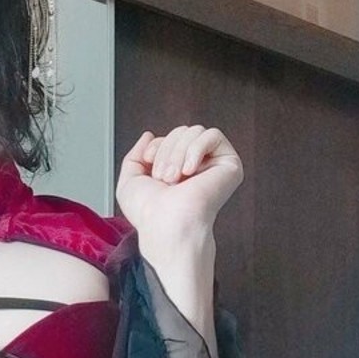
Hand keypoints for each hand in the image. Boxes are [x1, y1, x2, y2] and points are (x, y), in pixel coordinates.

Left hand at [116, 125, 242, 240]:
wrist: (164, 225)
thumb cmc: (148, 213)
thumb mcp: (129, 182)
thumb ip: (134, 156)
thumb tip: (149, 135)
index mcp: (177, 170)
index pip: (170, 138)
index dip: (157, 147)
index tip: (151, 168)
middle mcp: (196, 167)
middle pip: (181, 131)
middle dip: (167, 151)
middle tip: (164, 179)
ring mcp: (214, 166)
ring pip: (195, 132)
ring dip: (178, 153)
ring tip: (175, 178)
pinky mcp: (229, 166)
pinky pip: (213, 135)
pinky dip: (196, 149)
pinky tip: (190, 170)